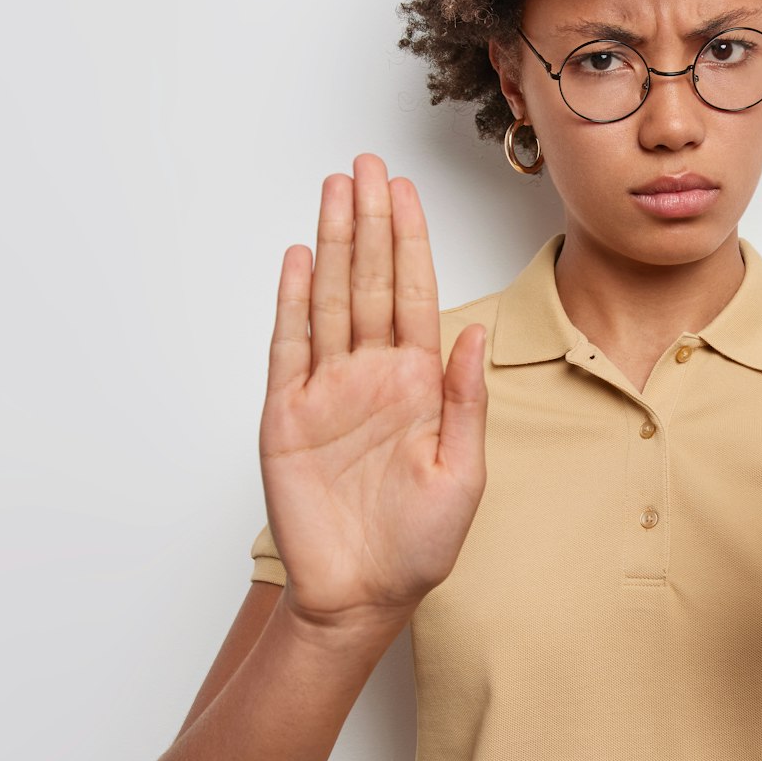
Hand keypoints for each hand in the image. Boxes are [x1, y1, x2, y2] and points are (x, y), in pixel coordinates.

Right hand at [258, 153, 488, 626]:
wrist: (363, 596)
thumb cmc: (420, 544)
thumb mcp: (463, 472)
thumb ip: (466, 400)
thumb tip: (476, 331)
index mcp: (417, 384)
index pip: (412, 295)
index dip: (409, 241)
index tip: (407, 191)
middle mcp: (371, 376)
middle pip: (368, 282)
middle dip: (370, 221)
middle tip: (367, 164)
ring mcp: (326, 392)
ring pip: (328, 300)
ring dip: (331, 244)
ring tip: (334, 189)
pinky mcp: (286, 417)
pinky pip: (288, 348)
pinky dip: (290, 302)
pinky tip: (295, 258)